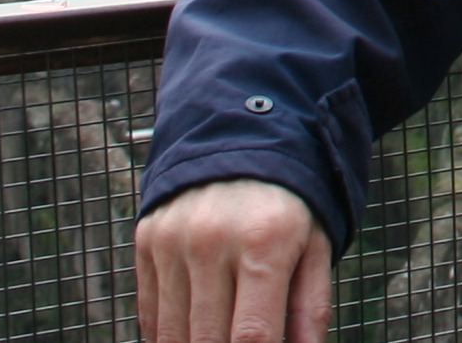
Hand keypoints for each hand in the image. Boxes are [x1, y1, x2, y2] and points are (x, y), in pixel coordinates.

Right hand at [136, 178, 332, 342]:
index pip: (252, 336)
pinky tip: (195, 328)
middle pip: (209, 340)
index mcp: (265, 241)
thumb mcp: (314, 247)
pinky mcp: (147, 241)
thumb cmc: (287, 204)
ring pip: (174, 335)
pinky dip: (171, 335)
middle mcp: (212, 240)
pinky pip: (151, 315)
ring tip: (220, 334)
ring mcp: (173, 241)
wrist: (240, 140)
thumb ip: (308, 309)